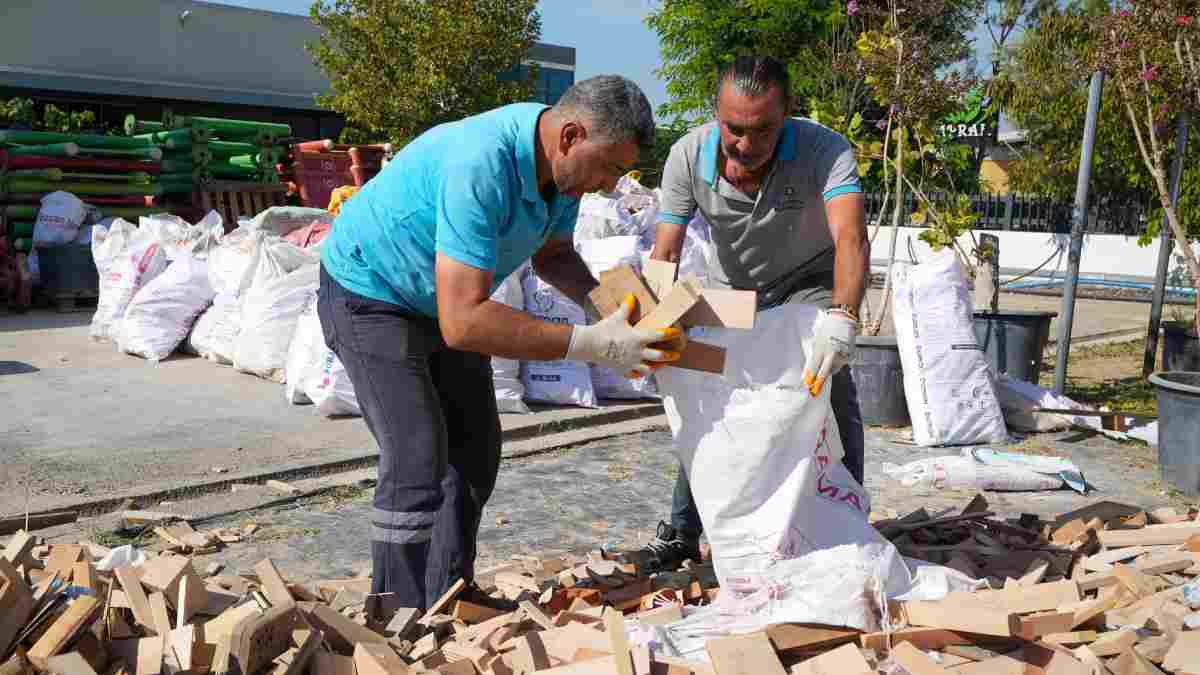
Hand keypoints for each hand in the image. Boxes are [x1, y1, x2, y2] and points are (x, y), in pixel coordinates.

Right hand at [567, 294, 682, 377]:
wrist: (589, 345)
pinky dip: (641, 373)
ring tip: (663, 364)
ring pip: (650, 368)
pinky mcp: (623, 370)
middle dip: (670, 355)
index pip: (659, 335)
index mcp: (638, 338)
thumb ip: (627, 307)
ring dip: (658, 366)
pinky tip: (643, 371)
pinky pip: (636, 374)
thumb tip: (632, 296)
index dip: (670, 334)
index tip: (676, 333)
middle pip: (660, 356)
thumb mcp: (617, 317)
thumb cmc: (604, 330)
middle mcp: (638, 352)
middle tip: (676, 354)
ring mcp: (631, 363)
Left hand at [803, 311, 857, 395]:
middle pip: (824, 372)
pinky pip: (840, 364)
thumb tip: (811, 368)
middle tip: (814, 391)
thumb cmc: (826, 329)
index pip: (814, 367)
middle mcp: (831, 353)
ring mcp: (841, 355)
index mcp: (821, 349)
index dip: (810, 377)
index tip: (806, 385)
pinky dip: (836, 364)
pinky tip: (835, 357)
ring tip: (827, 363)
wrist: (842, 320)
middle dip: (818, 383)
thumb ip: (815, 355)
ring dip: (828, 370)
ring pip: (833, 369)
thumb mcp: (817, 341)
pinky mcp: (848, 355)